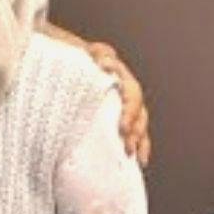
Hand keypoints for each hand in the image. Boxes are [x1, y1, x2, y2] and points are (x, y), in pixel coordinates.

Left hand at [87, 41, 150, 166]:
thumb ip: (97, 53)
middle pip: (138, 112)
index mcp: (121, 76)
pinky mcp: (122, 117)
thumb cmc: (79, 58)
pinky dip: (139, 146)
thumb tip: (103, 58)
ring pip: (140, 123)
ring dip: (138, 140)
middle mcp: (127, 91)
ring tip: (134, 156)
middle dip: (134, 130)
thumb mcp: (85, 53)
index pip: (132, 94)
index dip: (130, 111)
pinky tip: (139, 160)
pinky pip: (136, 132)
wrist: (73, 62)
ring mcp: (126, 104)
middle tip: (126, 144)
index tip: (122, 127)